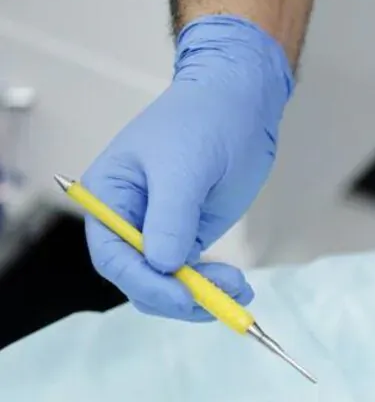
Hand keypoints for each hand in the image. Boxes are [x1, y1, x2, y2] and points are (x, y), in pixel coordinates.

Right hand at [81, 15, 292, 319]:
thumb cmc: (203, 121)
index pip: (113, 256)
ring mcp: (159, 230)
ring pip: (167, 283)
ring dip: (201, 295)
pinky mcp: (188, 235)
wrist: (239, 103)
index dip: (145, 282)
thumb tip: (162, 265)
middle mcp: (127, 220)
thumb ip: (170, 217)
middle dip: (177, 295)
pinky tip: (239, 286)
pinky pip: (192, 275)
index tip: (183, 295)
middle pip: (138, 278)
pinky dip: (213, 286)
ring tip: (239, 289)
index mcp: (107, 197)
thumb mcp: (184, 167)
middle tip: (221, 298)